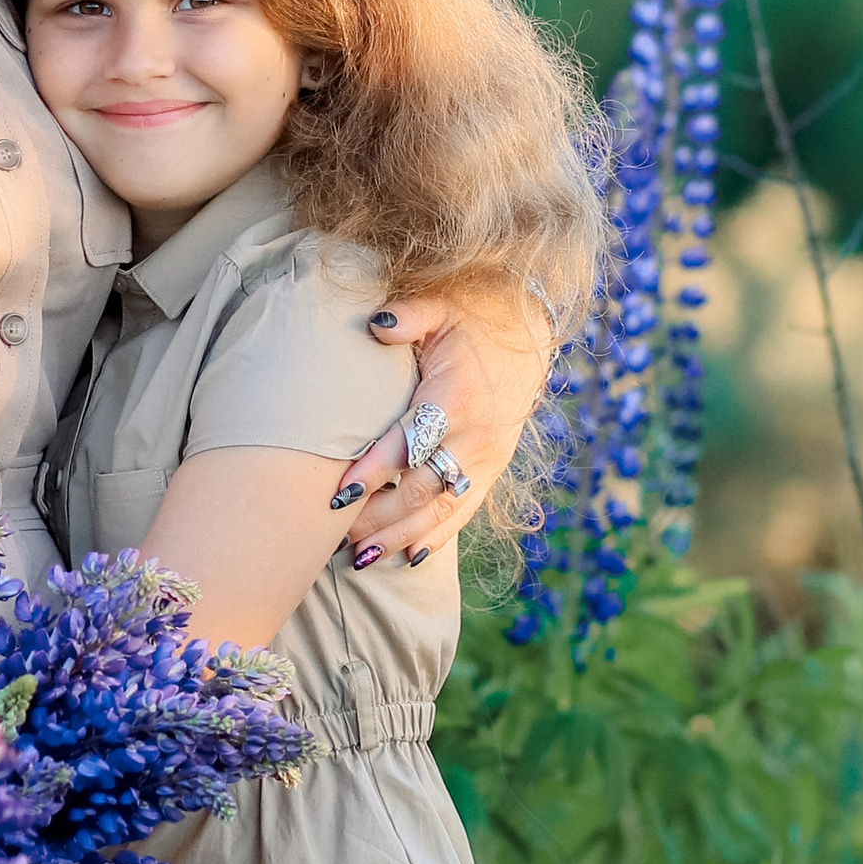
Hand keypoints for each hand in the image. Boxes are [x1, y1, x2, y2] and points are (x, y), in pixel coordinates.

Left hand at [337, 288, 552, 564]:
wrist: (527, 329)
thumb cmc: (470, 315)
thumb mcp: (441, 305)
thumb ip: (409, 316)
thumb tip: (375, 325)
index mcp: (457, 396)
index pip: (410, 441)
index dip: (374, 470)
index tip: (338, 493)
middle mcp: (476, 435)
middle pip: (422, 488)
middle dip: (378, 515)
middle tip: (335, 533)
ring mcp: (489, 458)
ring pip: (441, 509)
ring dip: (400, 535)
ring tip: (360, 558)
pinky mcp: (494, 469)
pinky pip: (465, 511)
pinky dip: (436, 536)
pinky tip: (408, 557)